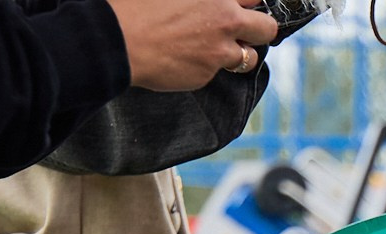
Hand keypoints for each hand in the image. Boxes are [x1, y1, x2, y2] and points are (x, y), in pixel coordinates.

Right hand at [109, 0, 277, 91]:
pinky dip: (206, 67)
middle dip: (260, 30)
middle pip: (266, 28)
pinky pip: (216, 73)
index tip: (243, 7)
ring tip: (215, 49)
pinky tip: (184, 58)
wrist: (118, 38)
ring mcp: (219, 50)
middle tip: (246, 31)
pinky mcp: (207, 74)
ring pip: (248, 57)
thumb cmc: (137, 4)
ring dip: (239, 54)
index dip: (248, 4)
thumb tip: (204, 3)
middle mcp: (226, 18)